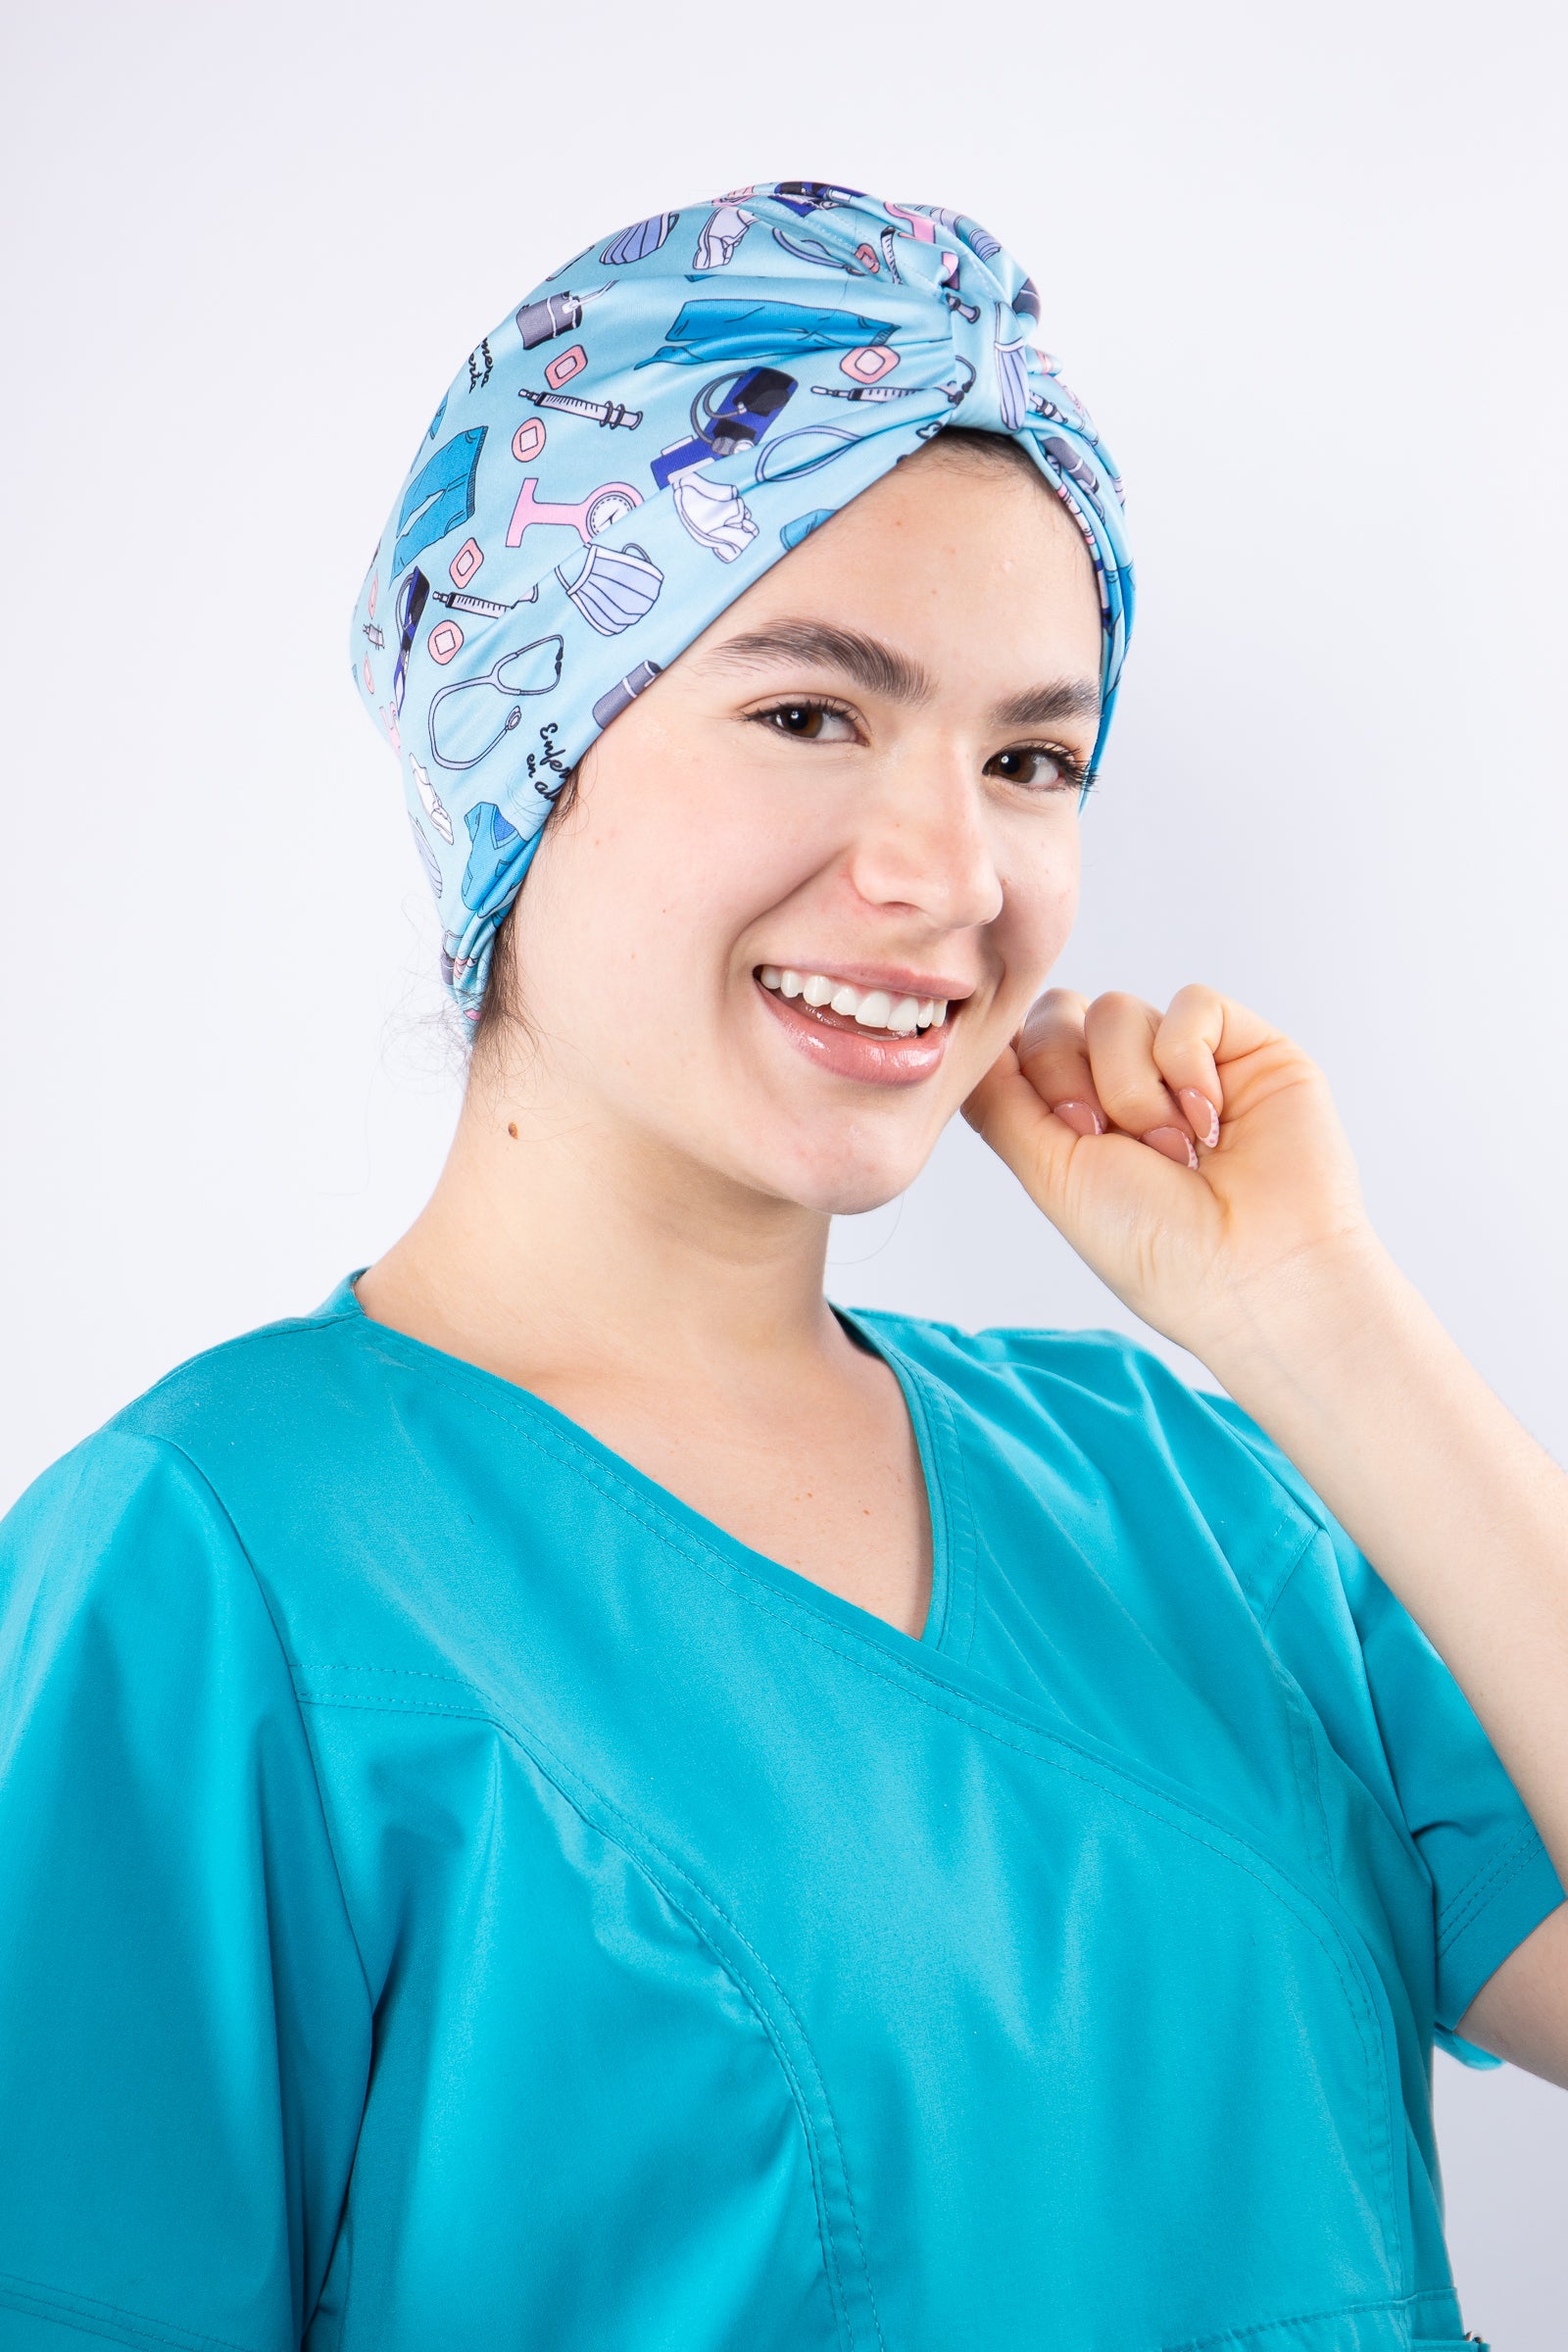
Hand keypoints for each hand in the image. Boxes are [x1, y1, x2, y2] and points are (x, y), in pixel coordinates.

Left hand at [961, 985, 1383, 1368]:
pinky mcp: (1246, 1045)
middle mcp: (1127, 1083)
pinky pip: (1192, 1002)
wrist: (1254, 1272)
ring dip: (1135, 1088)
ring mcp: (1186, 1061)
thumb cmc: (1153, 1244)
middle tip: (1115, 1144)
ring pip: (1118, 1009)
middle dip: (1076, 1080)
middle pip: (1061, 1015)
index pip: (1024, 1042)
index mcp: (1077, 1117)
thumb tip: (973, 1042)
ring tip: (1176, 1152)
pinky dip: (1188, 1060)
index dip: (1032, 1070)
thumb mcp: (1049, 1174)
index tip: (1069, 1131)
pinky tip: (1211, 1121)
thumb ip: (1000, 1102)